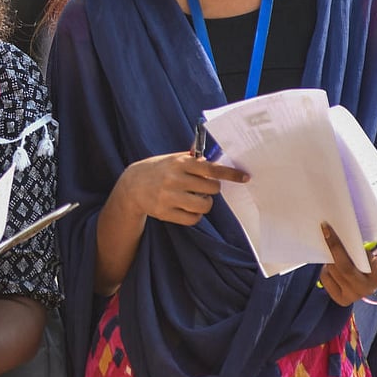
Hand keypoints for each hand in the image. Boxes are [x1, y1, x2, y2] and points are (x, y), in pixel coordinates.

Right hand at [122, 151, 249, 225]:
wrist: (132, 185)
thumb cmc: (159, 169)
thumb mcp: (173, 159)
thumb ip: (194, 159)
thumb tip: (217, 156)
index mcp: (180, 163)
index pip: (211, 169)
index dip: (230, 174)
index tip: (244, 177)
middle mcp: (175, 179)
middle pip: (211, 188)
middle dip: (212, 189)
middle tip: (204, 187)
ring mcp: (169, 197)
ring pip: (204, 205)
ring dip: (205, 203)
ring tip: (196, 198)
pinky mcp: (165, 212)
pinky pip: (193, 219)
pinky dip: (194, 215)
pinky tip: (187, 208)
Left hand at [318, 222, 376, 305]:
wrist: (375, 278)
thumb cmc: (375, 258)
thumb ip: (367, 244)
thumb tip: (347, 231)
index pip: (372, 263)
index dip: (365, 254)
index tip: (354, 240)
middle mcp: (367, 288)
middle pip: (346, 267)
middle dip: (334, 247)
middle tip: (326, 229)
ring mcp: (354, 296)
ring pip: (333, 272)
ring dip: (328, 257)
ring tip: (328, 246)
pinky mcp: (341, 299)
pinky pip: (325, 279)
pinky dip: (325, 268)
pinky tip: (330, 263)